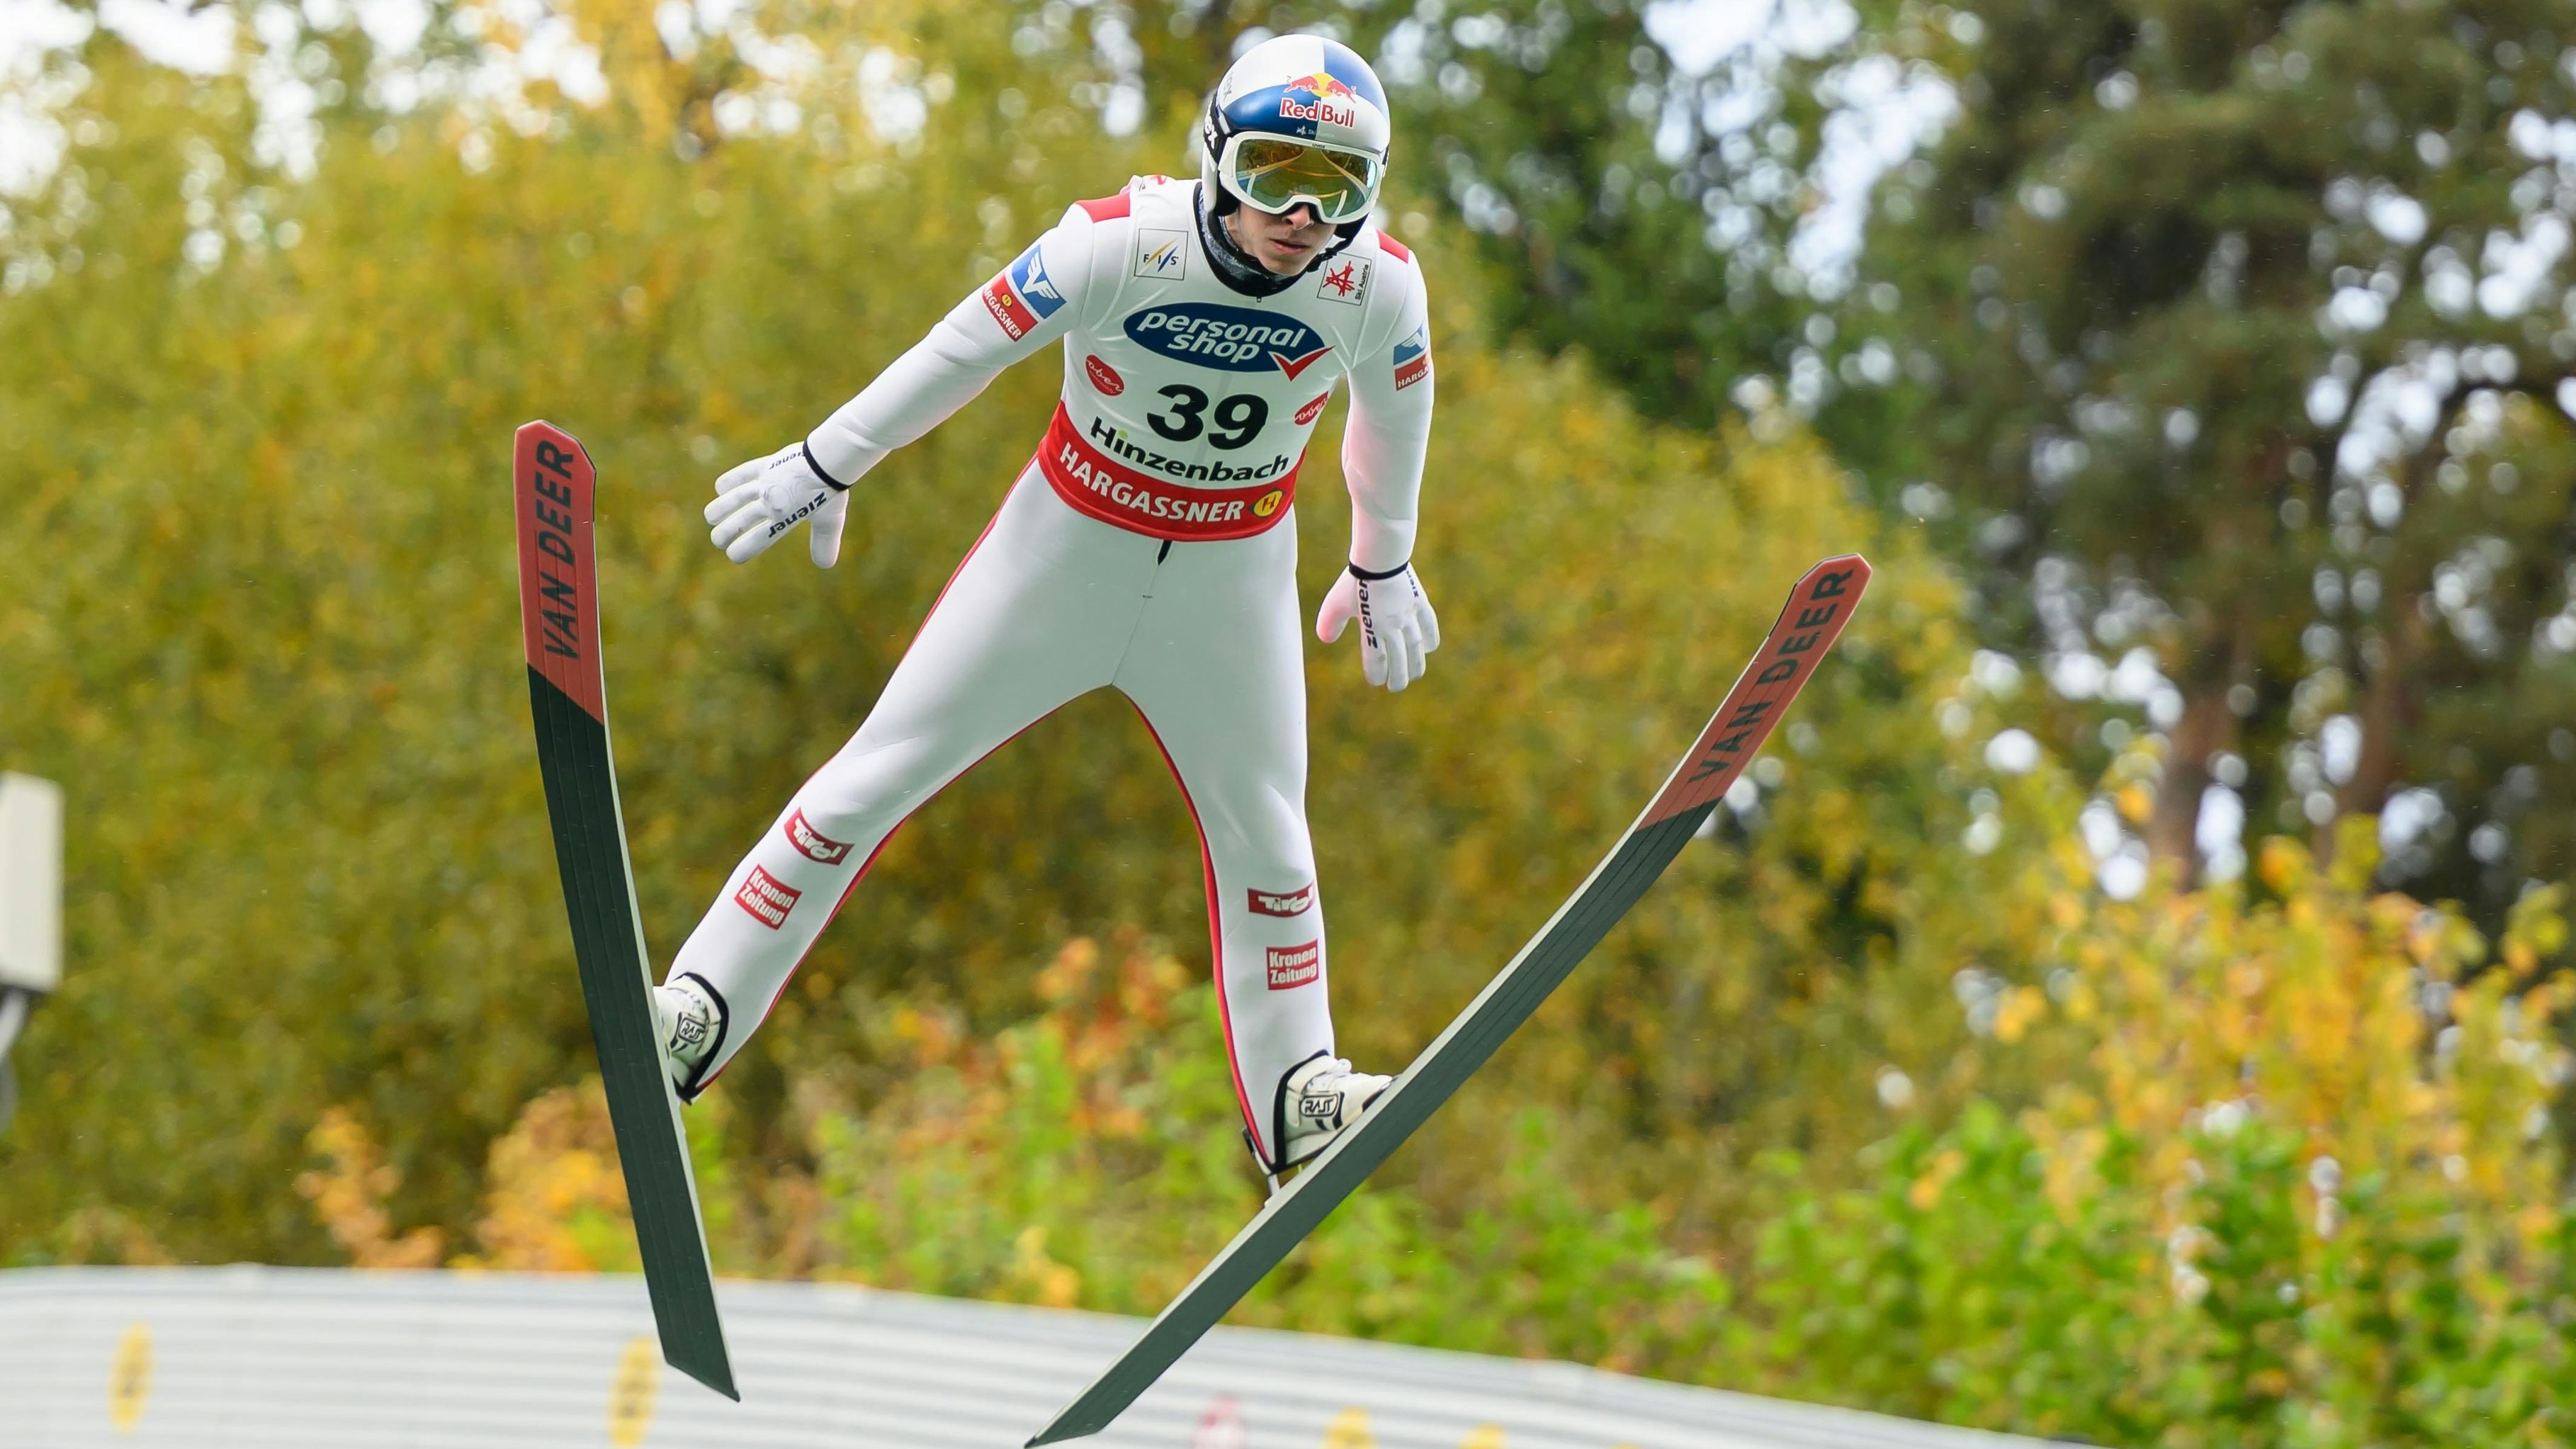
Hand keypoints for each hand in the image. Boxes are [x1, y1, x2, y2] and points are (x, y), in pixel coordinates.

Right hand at [705, 443, 848, 566]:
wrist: (829, 458)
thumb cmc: (830, 491)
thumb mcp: (830, 521)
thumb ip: (824, 543)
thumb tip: (825, 565)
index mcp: (784, 517)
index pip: (758, 539)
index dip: (743, 548)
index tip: (733, 555)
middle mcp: (770, 501)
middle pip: (742, 520)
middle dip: (726, 532)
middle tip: (717, 540)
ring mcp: (766, 482)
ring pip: (737, 497)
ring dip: (722, 508)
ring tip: (710, 517)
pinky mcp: (767, 465)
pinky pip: (744, 473)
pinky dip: (731, 480)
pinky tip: (720, 488)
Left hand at [1316, 562, 1440, 691]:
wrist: (1379, 556)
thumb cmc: (1354, 580)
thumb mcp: (1335, 603)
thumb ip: (1328, 624)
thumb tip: (1326, 640)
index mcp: (1372, 628)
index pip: (1376, 660)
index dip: (1377, 674)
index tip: (1377, 681)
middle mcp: (1393, 626)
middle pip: (1399, 660)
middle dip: (1398, 677)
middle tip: (1396, 687)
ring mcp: (1409, 615)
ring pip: (1416, 647)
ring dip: (1416, 664)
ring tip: (1416, 674)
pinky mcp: (1420, 603)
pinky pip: (1429, 626)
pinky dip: (1430, 639)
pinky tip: (1429, 648)